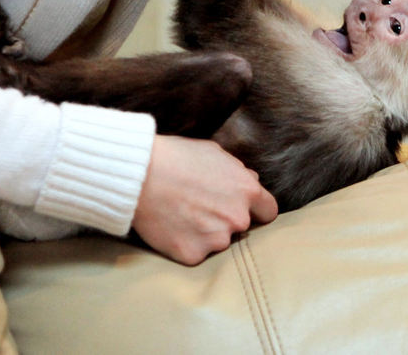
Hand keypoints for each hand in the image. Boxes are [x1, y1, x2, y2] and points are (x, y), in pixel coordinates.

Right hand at [132, 135, 277, 265]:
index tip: (243, 210)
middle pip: (241, 227)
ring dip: (205, 233)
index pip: (268, 212)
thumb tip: (251, 180)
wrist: (139, 175)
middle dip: (226, 220)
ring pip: (218, 241)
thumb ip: (237, 171)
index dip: (255, 211)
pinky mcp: (193, 255)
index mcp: (248, 191)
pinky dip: (185, 244)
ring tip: (181, 214)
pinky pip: (195, 253)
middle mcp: (237, 218)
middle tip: (200, 208)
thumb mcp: (214, 153)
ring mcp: (216, 239)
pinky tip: (171, 227)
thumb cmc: (176, 157)